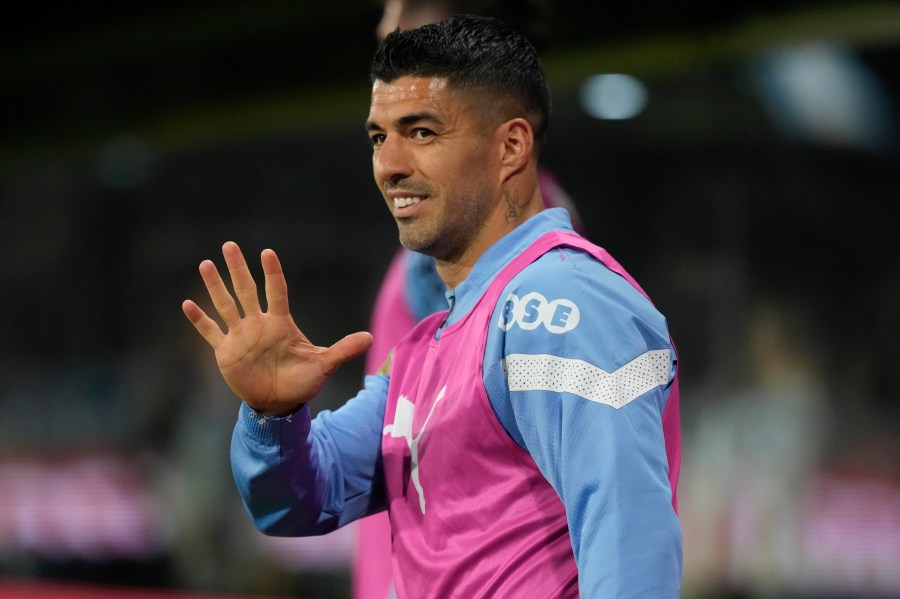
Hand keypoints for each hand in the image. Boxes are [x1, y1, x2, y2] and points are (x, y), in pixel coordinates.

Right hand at [182, 241, 372, 414]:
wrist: (280, 404)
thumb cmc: (302, 382)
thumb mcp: (323, 364)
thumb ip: (343, 349)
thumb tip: (371, 338)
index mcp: (281, 323)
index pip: (277, 292)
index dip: (273, 273)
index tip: (268, 253)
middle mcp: (258, 324)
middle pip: (246, 290)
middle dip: (238, 269)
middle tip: (229, 245)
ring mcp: (240, 336)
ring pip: (226, 305)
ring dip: (215, 286)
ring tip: (206, 264)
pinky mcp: (226, 351)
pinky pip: (210, 331)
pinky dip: (199, 319)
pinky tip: (188, 303)